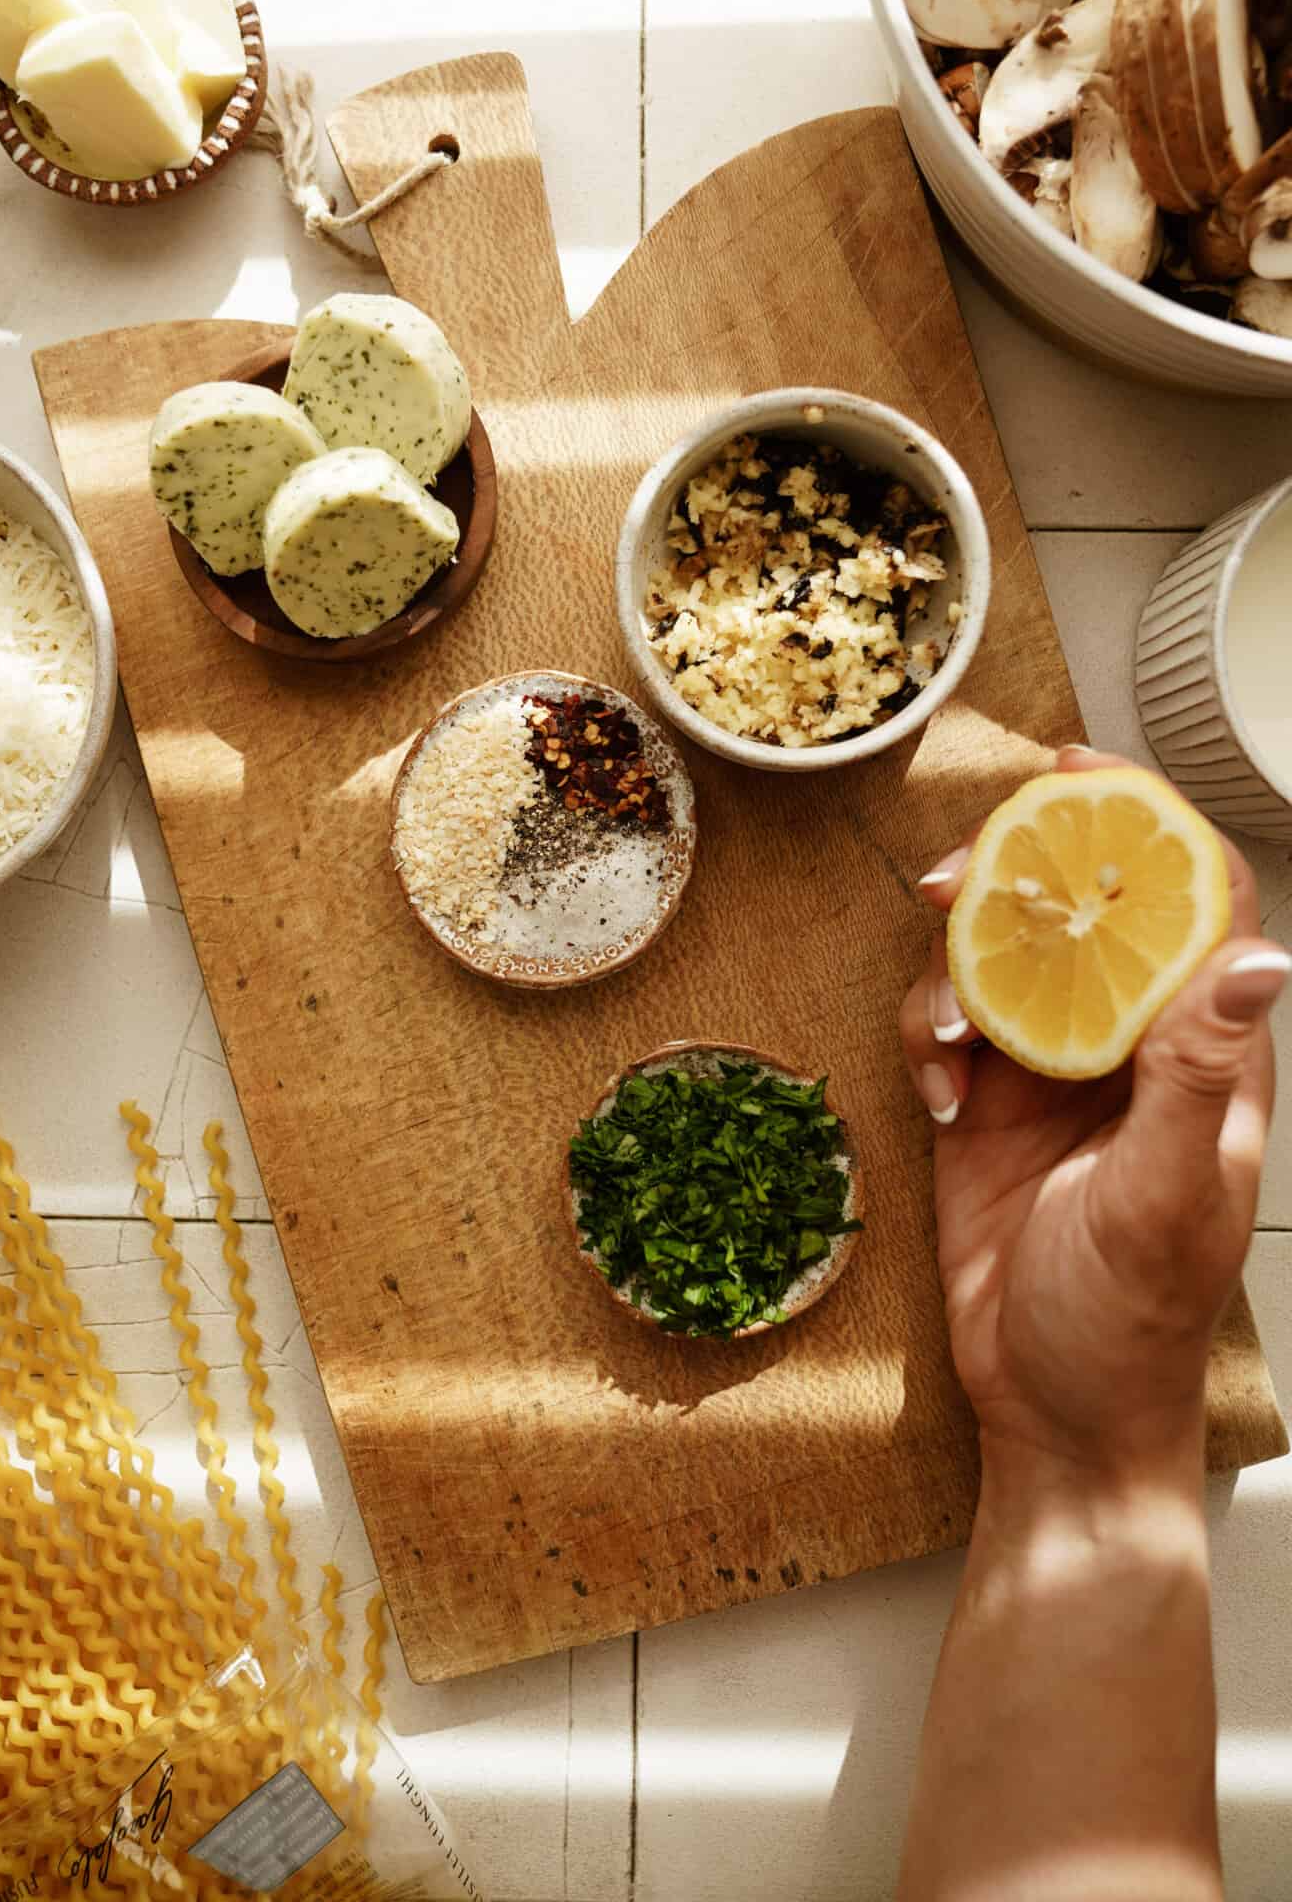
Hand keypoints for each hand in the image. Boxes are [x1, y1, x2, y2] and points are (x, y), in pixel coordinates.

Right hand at [900, 746, 1286, 1478]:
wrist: (1054, 1414)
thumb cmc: (1131, 1323)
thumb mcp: (1166, 1196)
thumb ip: (1194, 1074)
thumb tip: (1258, 959)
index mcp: (1204, 1054)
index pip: (1196, 901)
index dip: (1149, 822)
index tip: (1079, 770)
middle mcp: (1132, 1046)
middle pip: (1082, 909)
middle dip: (1016, 878)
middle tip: (956, 878)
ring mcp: (1056, 1073)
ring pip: (1001, 959)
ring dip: (957, 968)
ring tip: (944, 1033)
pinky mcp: (989, 1106)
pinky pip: (946, 1028)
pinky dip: (927, 1044)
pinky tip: (937, 1102)